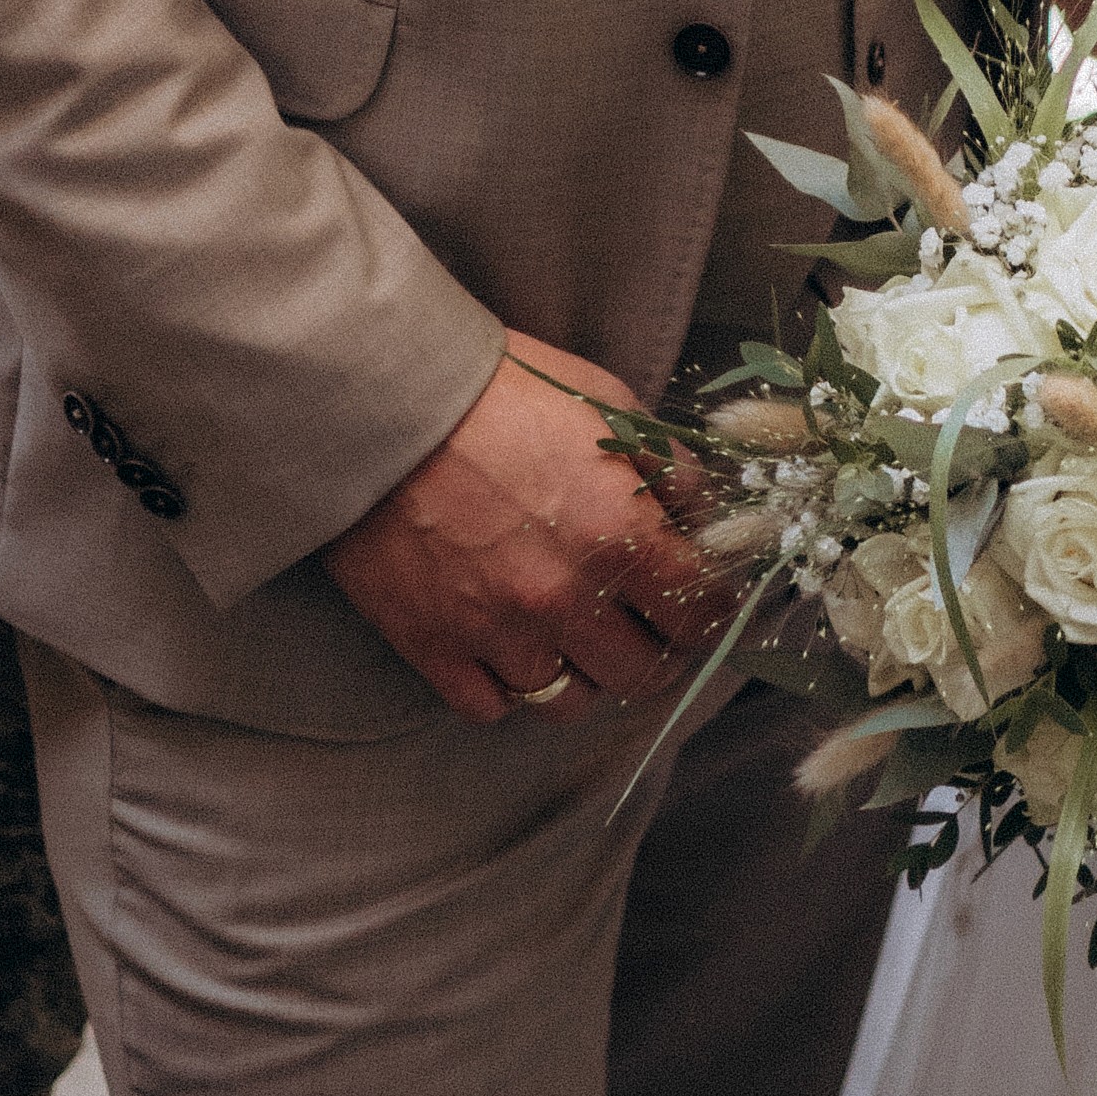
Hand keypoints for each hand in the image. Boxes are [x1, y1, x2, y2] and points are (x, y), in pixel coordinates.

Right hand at [322, 332, 735, 726]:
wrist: (384, 401)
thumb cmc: (500, 389)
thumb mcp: (604, 402)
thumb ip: (663, 466)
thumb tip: (697, 513)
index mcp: (621, 533)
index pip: (701, 614)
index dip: (712, 612)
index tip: (705, 605)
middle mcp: (568, 596)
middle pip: (643, 674)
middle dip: (654, 650)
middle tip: (643, 625)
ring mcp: (499, 631)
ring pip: (569, 701)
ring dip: (581, 672)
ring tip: (571, 635)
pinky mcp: (435, 647)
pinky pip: (492, 706)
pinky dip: (506, 687)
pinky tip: (508, 646)